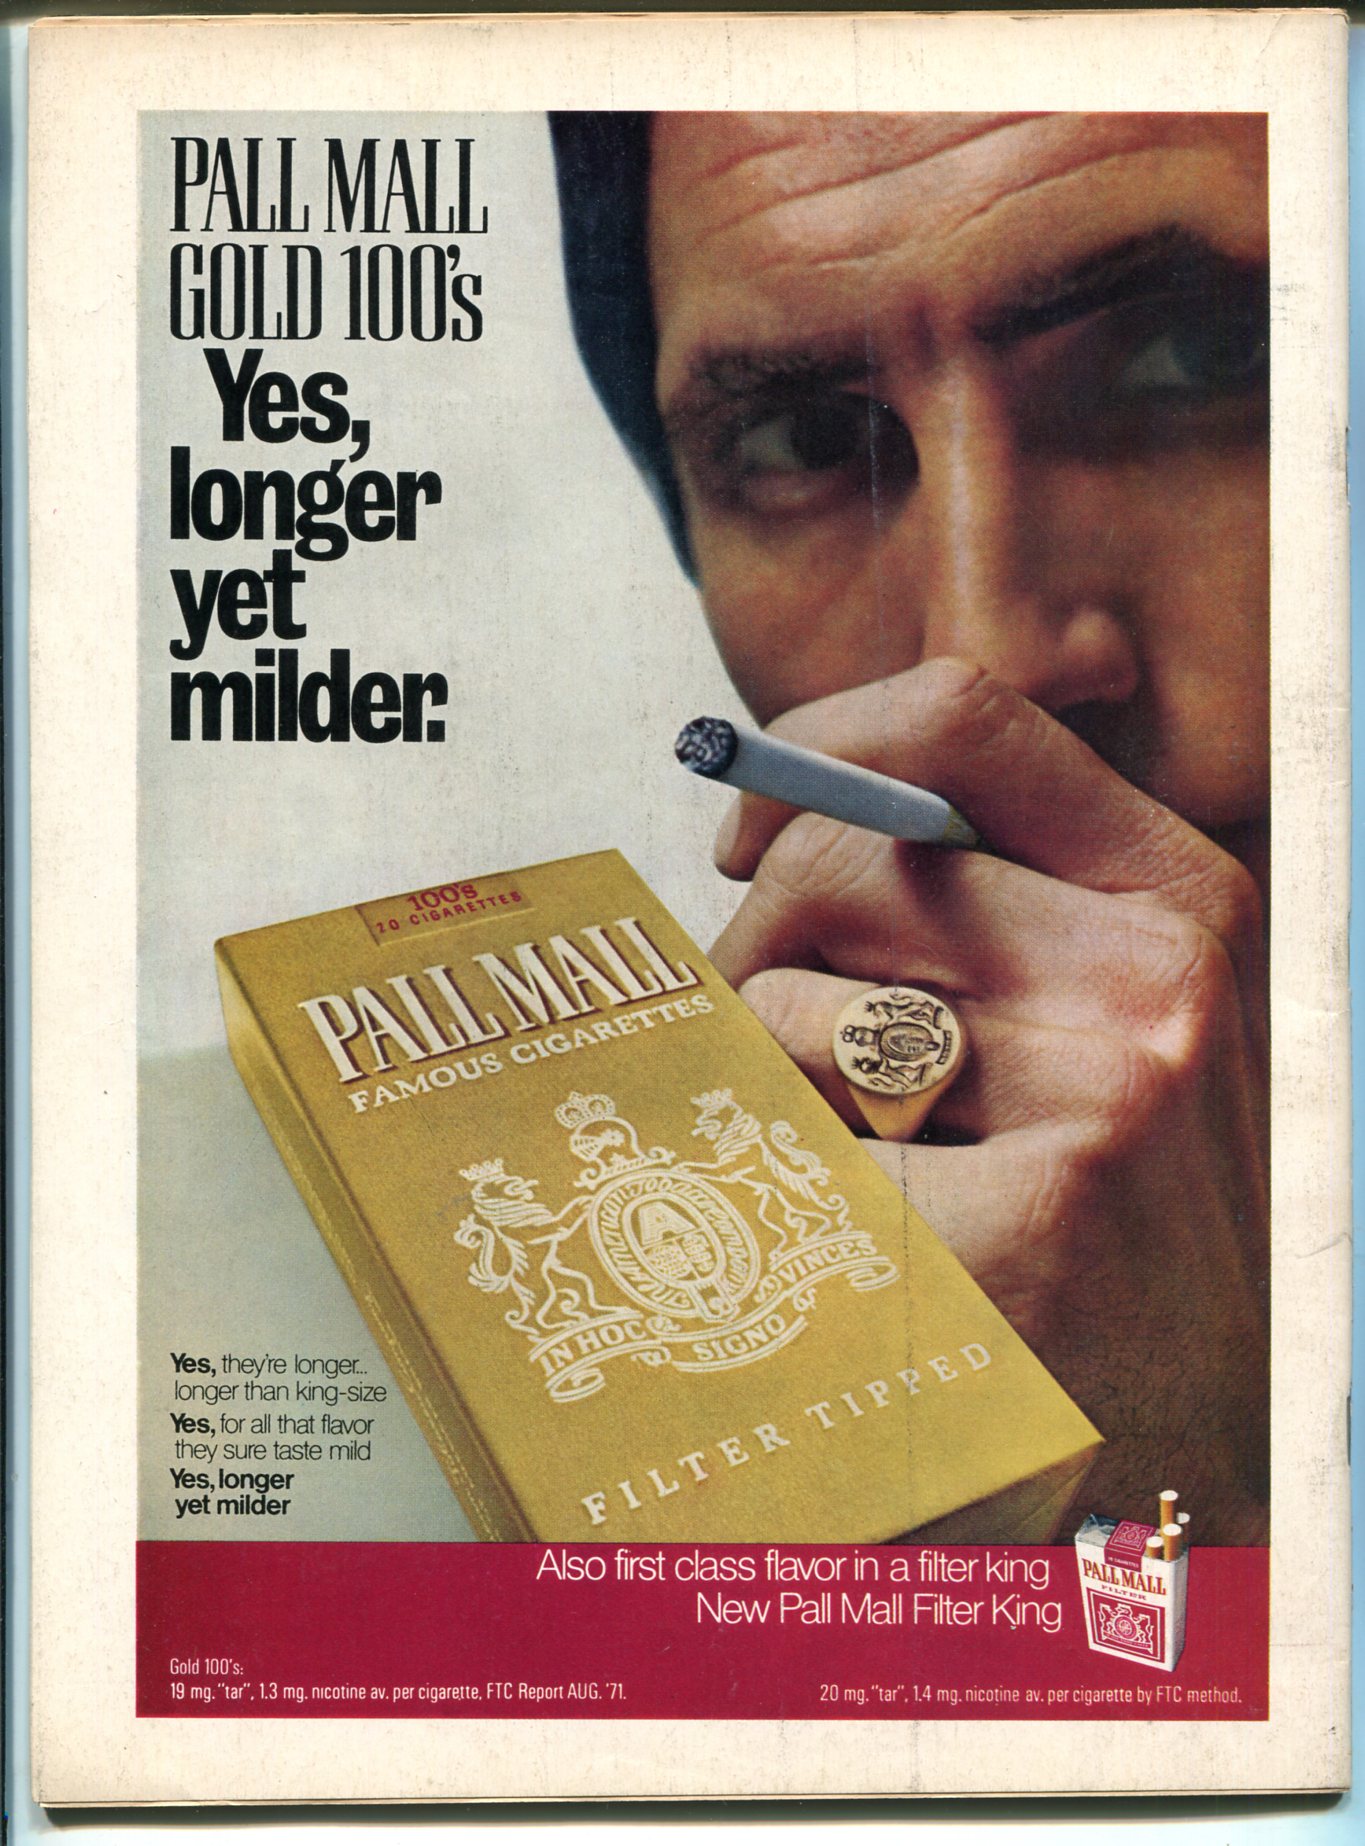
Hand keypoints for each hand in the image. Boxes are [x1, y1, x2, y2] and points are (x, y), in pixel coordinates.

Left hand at [711, 659, 1268, 1542]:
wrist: (1212, 1446)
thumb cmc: (1117, 1225)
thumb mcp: (1100, 1022)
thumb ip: (980, 906)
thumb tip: (771, 824)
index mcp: (1178, 894)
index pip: (964, 717)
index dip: (814, 749)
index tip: (741, 836)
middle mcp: (1161, 972)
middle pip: (839, 859)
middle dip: (754, 959)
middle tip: (773, 1064)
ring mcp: (1112, 1094)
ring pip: (790, 1008)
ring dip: (769, 1095)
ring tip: (858, 1183)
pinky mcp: (1034, 1224)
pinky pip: (791, 1150)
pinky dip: (780, 1208)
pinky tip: (860, 1266)